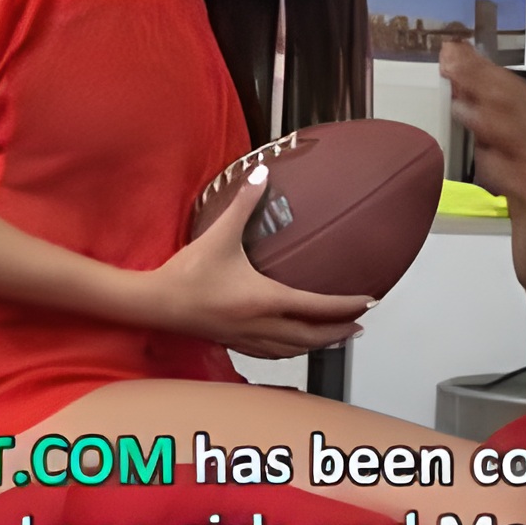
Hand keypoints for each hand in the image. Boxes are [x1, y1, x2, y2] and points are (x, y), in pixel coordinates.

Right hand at [118, 166, 372, 357]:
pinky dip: (292, 350)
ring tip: (337, 338)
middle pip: (312, 336)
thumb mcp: (219, 235)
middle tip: (361, 325)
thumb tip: (262, 171)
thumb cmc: (188, 271)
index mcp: (265, 299)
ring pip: (294, 349)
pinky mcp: (233, 343)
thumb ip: (244, 203)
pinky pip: (273, 353)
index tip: (370, 303)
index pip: (317, 307)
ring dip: (319, 344)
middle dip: (339, 331)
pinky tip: (294, 346)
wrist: (155, 304)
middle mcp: (262, 324)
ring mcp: (248, 338)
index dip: (346, 306)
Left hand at [440, 42, 525, 283]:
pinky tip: (473, 125)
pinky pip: (518, 159)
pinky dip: (495, 143)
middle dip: (479, 73)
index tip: (459, 56)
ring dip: (484, 94)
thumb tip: (487, 151)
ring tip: (454, 71)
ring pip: (514, 119)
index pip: (514, 99)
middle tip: (450, 50)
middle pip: (512, 100)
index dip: (486, 76)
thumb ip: (509, 167)